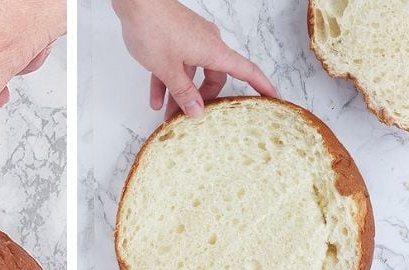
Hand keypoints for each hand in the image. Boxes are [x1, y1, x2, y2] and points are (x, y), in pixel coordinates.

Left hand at [113, 0, 276, 118]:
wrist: (135, 1)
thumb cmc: (154, 29)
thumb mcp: (169, 70)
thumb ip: (183, 93)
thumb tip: (197, 111)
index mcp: (213, 51)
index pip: (245, 70)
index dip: (261, 85)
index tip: (273, 98)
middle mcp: (207, 44)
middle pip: (214, 77)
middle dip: (203, 99)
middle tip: (192, 119)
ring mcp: (190, 41)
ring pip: (191, 74)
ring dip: (180, 95)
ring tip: (168, 117)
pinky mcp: (175, 39)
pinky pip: (176, 65)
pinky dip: (167, 82)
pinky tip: (156, 100)